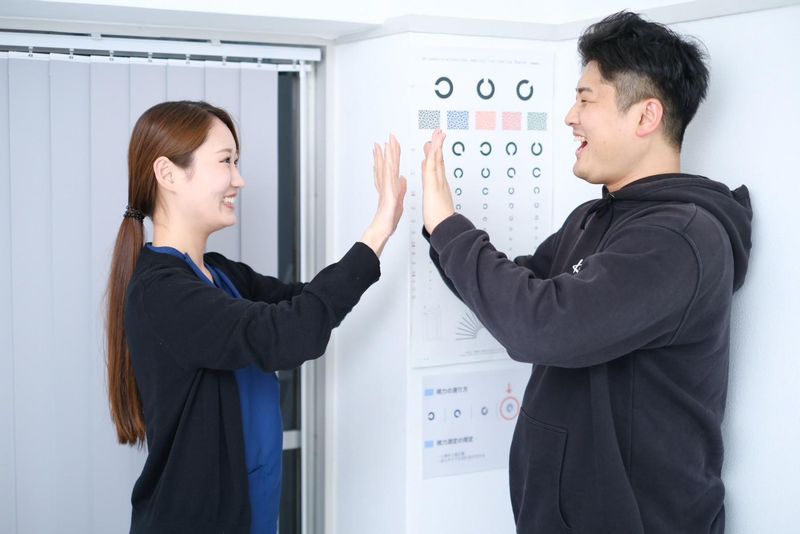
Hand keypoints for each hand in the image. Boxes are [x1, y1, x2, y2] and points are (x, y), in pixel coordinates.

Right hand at [360, 134, 407, 256]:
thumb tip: (402, 179)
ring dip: (385, 155)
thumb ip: (400, 188)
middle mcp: (386, 185)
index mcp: (390, 186)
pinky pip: (388, 178)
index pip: (391, 168)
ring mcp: (386, 188)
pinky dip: (387, 167)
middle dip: (387, 150)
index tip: (391, 146)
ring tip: (384, 142)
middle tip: (388, 137)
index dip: (391, 156)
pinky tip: (386, 159)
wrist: (382, 229)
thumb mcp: (398, 200)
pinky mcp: (387, 192)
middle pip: (386, 164)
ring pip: (386, 168)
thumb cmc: (388, 218)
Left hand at [421, 129, 454, 233]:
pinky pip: (432, 167)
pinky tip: (432, 147)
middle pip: (439, 159)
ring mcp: (438, 183)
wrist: (444, 228)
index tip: (435, 143)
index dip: (437, 153)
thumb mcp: (435, 204)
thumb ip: (435, 197)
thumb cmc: (440, 220)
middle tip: (439, 132)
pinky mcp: (434, 186)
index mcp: (439, 186)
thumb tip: (433, 193)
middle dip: (439, 145)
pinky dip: (432, 156)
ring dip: (437, 146)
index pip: (437, 166)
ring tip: (438, 134)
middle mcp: (440, 182)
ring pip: (437, 160)